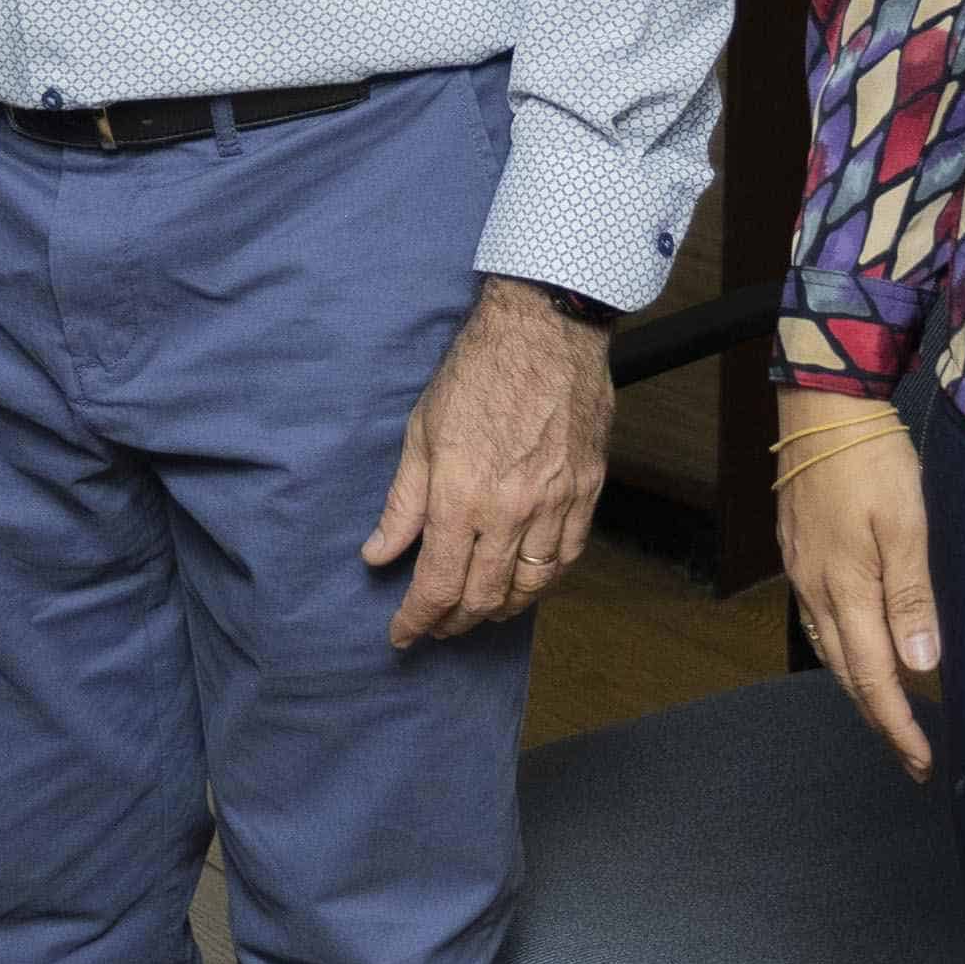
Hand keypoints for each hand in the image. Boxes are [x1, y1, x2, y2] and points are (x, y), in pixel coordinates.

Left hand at [361, 277, 615, 647]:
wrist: (545, 328)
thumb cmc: (475, 371)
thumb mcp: (421, 432)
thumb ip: (402, 503)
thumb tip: (378, 553)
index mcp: (460, 495)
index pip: (436, 583)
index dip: (417, 619)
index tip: (402, 635)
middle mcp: (509, 509)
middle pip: (482, 595)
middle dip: (454, 622)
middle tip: (436, 627)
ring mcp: (555, 503)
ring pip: (530, 585)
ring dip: (500, 609)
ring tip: (477, 612)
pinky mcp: (586, 490)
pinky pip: (568, 555)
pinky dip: (545, 581)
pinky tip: (527, 585)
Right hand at [774, 406, 938, 779]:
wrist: (822, 407)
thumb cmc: (870, 459)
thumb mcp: (907, 523)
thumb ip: (912, 596)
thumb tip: (919, 665)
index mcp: (846, 589)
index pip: (873, 678)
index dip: (897, 724)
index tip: (921, 761)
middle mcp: (816, 590)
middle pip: (846, 675)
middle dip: (879, 720)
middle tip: (909, 757)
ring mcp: (803, 572)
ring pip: (828, 652)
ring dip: (859, 690)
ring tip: (887, 716)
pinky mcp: (799, 553)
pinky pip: (818, 622)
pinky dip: (841, 653)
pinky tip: (856, 651)